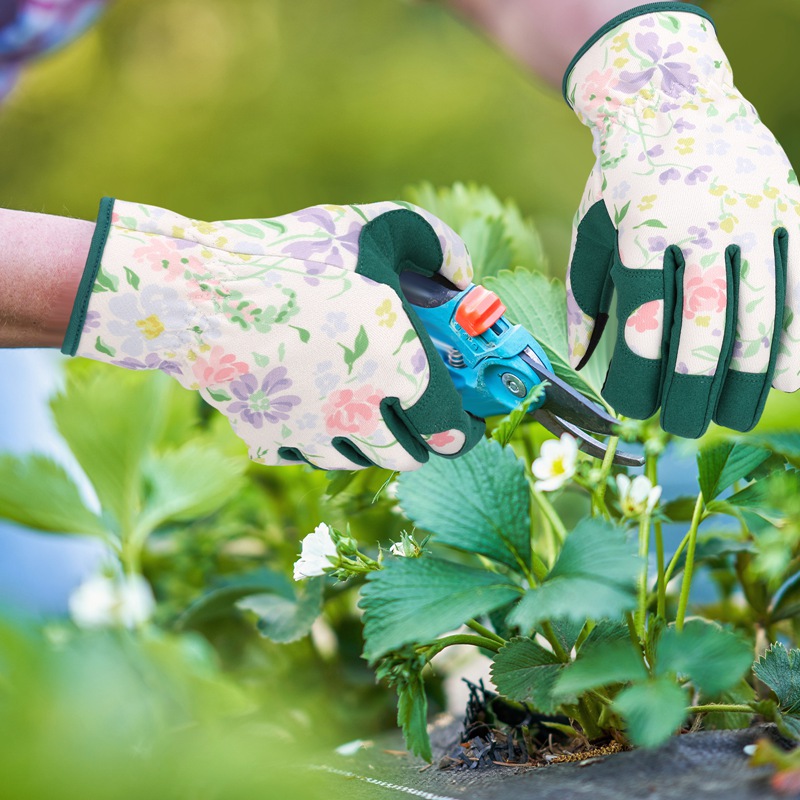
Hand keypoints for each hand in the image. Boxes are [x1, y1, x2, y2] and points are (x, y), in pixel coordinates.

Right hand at [62, 199, 483, 469]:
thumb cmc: (297, 257)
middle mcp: (365, 418)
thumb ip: (436, 246)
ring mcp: (314, 437)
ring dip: (371, 440)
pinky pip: (307, 455)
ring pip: (361, 461)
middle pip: (409, 456)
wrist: (203, 291)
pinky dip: (317, 438)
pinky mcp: (270, 443)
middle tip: (413, 410)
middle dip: (419, 437)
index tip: (462, 420)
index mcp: (404, 372)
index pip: (454, 429)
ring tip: (361, 404)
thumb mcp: (379, 227)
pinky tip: (310, 404)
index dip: (465, 428)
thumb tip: (461, 275)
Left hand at [564, 4, 798, 436]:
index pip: (643, 324)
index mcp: (643, 230)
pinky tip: (787, 378)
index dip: (639, 377)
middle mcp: (704, 224)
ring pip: (763, 316)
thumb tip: (583, 359)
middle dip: (696, 392)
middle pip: (707, 330)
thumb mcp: (591, 228)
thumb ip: (586, 295)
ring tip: (733, 418)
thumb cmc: (622, 176)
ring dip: (750, 379)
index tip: (632, 409)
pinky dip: (798, 337)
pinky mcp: (788, 212)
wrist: (675, 97)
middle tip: (683, 430)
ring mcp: (754, 217)